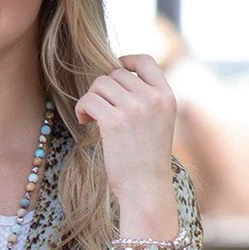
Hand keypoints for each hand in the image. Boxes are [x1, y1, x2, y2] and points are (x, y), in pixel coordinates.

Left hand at [75, 54, 176, 202]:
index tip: (115, 71)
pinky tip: (85, 121)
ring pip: (99, 83)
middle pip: (115, 73)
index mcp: (167, 96)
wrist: (146, 188)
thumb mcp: (158, 119)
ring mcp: (134, 109)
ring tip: (93, 116)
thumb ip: (145, 95)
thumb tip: (114, 70)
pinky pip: (88, 99)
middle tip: (101, 108)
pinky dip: (82, 109)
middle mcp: (153, 99)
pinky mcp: (114, 121)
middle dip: (103, 89)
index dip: (127, 60)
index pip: (146, 61)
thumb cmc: (146, 155)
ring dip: (91, 98)